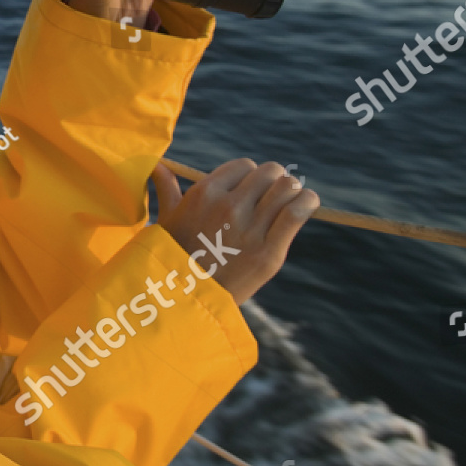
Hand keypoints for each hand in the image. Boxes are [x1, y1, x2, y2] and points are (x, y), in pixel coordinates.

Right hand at [152, 159, 319, 304]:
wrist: (183, 299)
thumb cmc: (173, 256)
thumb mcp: (167, 219)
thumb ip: (167, 189)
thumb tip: (157, 166)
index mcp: (204, 193)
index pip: (245, 166)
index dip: (251, 177)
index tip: (251, 191)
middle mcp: (228, 205)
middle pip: (270, 172)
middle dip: (275, 182)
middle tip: (273, 197)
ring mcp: (249, 228)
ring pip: (288, 187)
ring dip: (293, 191)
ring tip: (291, 201)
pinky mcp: (269, 251)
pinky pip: (297, 212)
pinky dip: (307, 203)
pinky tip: (306, 205)